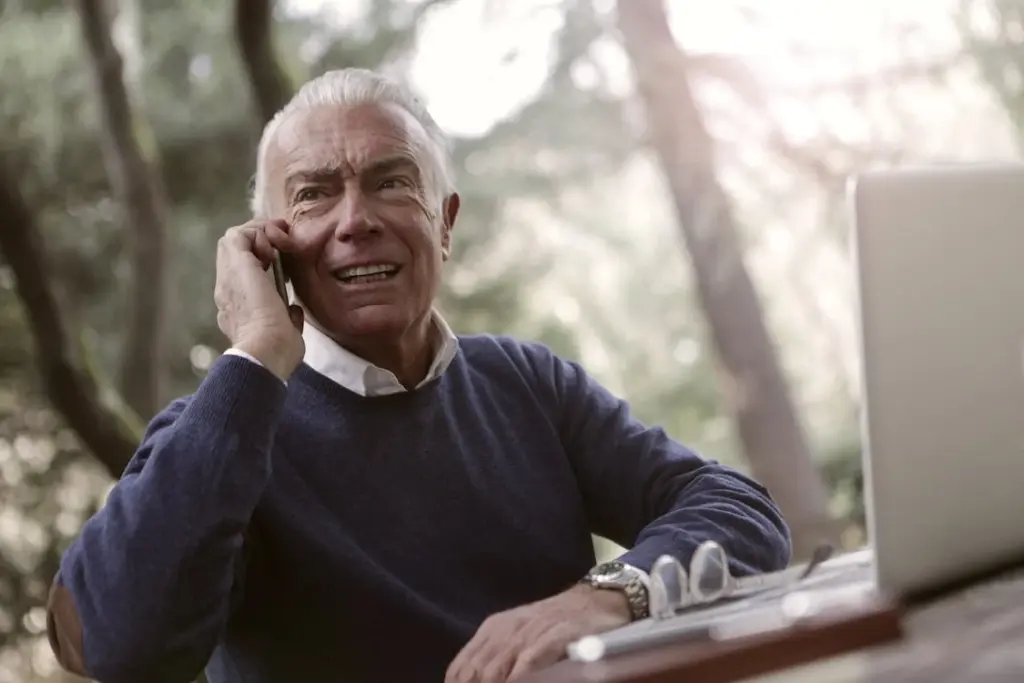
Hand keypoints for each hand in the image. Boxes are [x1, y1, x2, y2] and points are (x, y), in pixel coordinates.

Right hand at [214, 219, 303, 380]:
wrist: (267, 352)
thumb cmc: (278, 352)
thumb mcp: (285, 332)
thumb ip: (287, 317)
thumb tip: (292, 310)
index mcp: (236, 307)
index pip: (241, 274)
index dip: (260, 260)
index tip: (282, 262)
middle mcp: (227, 289)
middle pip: (232, 250)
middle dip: (258, 239)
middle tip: (282, 244)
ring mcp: (228, 277)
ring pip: (232, 238)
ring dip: (258, 233)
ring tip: (279, 243)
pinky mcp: (236, 266)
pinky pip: (239, 234)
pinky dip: (258, 232)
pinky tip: (275, 245)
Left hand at [445, 585, 630, 682]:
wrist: (597, 600)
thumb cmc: (555, 625)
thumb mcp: (518, 636)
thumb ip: (496, 659)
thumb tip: (477, 679)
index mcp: (493, 631)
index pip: (460, 670)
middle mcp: (506, 631)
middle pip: (476, 674)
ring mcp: (530, 633)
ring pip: (495, 672)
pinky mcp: (554, 637)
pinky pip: (529, 664)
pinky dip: (522, 680)